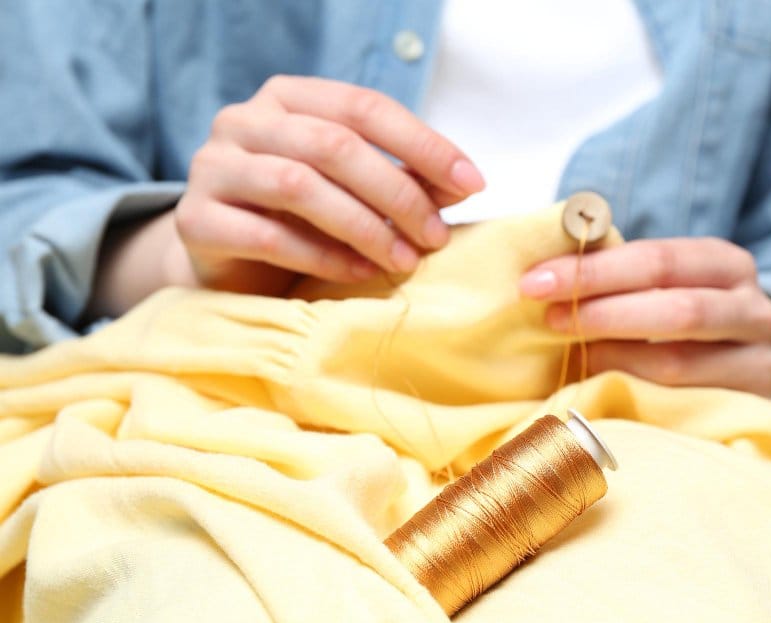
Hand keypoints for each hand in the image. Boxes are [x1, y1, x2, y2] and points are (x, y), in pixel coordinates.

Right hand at [170, 75, 484, 293]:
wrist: (227, 264)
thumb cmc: (301, 220)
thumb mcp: (355, 191)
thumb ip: (403, 179)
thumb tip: (464, 184)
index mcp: (288, 98)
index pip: (364, 106)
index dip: (424, 144)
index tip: (472, 183)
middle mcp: (243, 121)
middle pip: (333, 144)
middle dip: (397, 193)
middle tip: (436, 236)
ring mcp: (212, 167)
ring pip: (298, 185)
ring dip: (364, 227)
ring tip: (403, 261)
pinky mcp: (195, 220)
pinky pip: (268, 236)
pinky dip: (323, 256)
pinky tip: (358, 273)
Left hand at [519, 238, 770, 396]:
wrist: (735, 369)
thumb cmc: (674, 319)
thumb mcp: (655, 286)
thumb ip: (611, 273)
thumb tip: (538, 271)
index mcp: (726, 264)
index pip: (659, 259)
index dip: (595, 270)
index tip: (535, 282)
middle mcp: (755, 309)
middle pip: (677, 310)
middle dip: (603, 313)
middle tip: (550, 318)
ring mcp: (759, 362)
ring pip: (678, 363)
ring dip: (615, 358)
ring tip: (575, 355)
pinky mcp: (750, 407)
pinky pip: (682, 405)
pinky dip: (635, 394)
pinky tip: (602, 386)